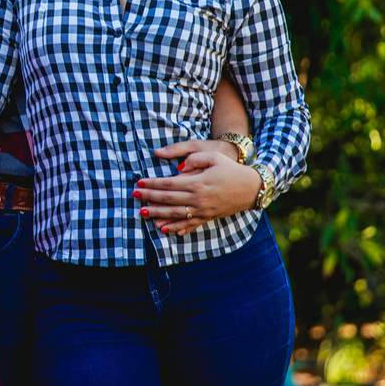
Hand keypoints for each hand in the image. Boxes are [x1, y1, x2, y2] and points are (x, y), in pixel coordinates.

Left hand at [132, 140, 262, 234]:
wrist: (250, 187)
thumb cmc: (230, 168)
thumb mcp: (213, 156)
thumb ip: (193, 159)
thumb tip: (177, 168)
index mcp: (198, 183)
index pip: (168, 184)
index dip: (152, 184)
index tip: (139, 183)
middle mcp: (198, 199)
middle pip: (168, 200)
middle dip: (149, 198)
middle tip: (133, 196)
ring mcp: (203, 211)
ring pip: (175, 214)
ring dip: (157, 214)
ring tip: (142, 213)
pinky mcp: (208, 217)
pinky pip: (189, 225)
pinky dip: (175, 228)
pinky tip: (163, 229)